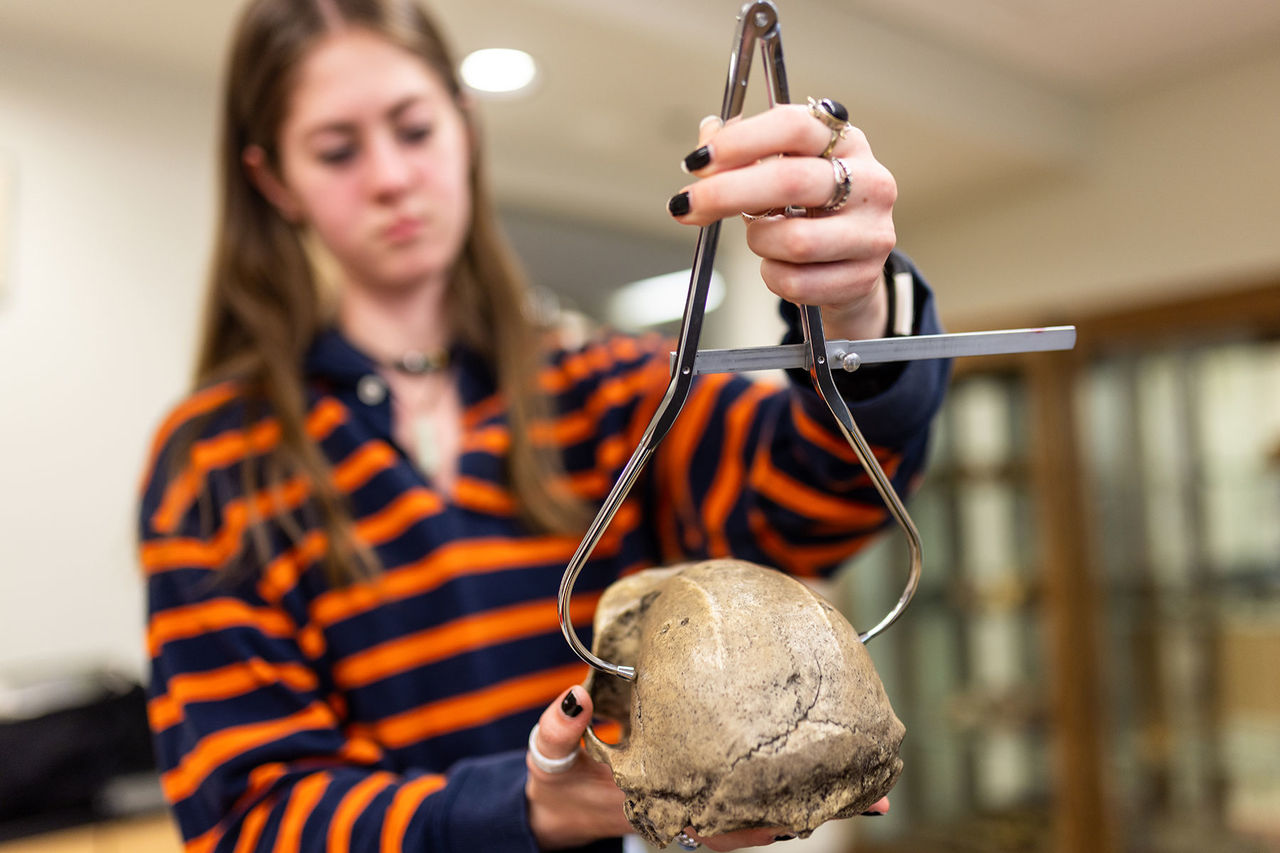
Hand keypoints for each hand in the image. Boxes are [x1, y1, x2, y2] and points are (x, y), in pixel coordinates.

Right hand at [526, 686, 891, 849]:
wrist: (555, 805)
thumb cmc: (557, 782)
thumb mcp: (550, 756)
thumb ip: (559, 727)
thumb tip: (577, 694)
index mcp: (662, 809)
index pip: (727, 823)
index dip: (772, 819)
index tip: (817, 805)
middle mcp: (692, 814)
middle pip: (766, 822)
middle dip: (819, 808)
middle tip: (878, 795)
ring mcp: (702, 808)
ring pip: (768, 811)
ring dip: (816, 799)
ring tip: (871, 786)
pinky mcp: (703, 794)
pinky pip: (753, 796)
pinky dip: (787, 786)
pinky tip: (817, 765)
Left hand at [668, 106, 895, 340]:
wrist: (851, 264)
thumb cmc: (810, 209)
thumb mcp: (781, 168)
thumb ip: (740, 151)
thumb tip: (707, 137)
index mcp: (846, 140)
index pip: (794, 126)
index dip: (740, 142)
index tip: (698, 161)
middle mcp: (870, 181)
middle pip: (791, 181)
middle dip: (727, 193)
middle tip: (687, 204)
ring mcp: (871, 232)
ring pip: (794, 240)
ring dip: (759, 241)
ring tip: (762, 238)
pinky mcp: (863, 277)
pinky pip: (796, 283)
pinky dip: (773, 277)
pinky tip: (782, 266)